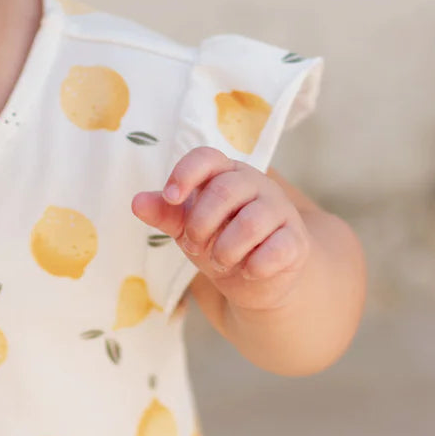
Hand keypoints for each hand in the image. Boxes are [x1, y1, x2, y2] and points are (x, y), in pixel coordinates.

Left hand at [131, 147, 309, 310]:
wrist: (256, 278)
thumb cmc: (218, 240)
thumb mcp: (186, 227)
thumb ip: (164, 213)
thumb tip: (137, 202)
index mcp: (225, 174)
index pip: (207, 157)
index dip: (186, 174)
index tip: (172, 198)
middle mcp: (256, 185)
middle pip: (225, 190)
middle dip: (201, 225)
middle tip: (195, 245)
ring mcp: (280, 211)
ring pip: (251, 222)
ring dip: (226, 249)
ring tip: (220, 260)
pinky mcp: (297, 241)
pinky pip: (277, 249)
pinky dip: (254, 266)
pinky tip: (248, 270)